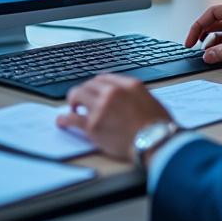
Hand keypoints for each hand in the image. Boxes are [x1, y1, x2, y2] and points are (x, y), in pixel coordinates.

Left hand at [56, 74, 172, 161]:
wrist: (156, 142)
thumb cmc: (159, 126)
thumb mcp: (151, 100)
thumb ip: (136, 95)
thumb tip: (128, 99)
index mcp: (129, 84)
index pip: (105, 78)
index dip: (96, 84)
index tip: (93, 89)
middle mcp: (113, 92)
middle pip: (89, 84)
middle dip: (84, 91)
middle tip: (81, 99)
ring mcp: (101, 107)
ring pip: (77, 95)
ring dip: (73, 100)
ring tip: (72, 107)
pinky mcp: (92, 125)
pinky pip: (72, 118)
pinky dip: (64, 118)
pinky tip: (62, 121)